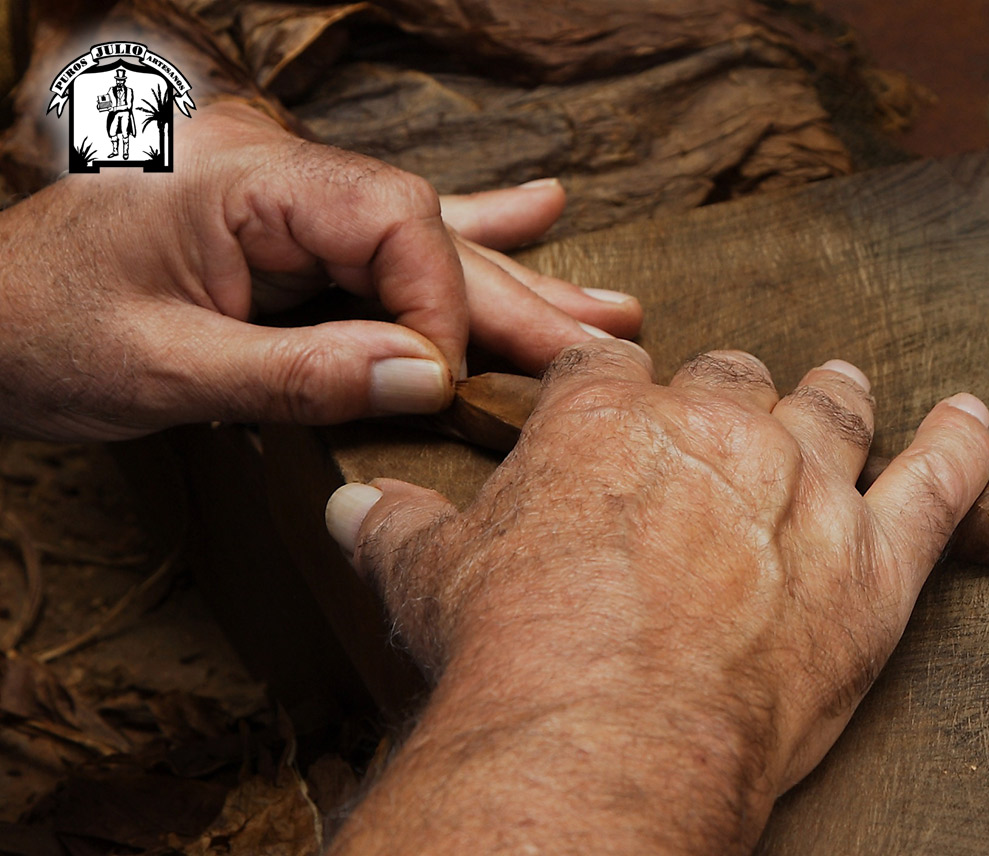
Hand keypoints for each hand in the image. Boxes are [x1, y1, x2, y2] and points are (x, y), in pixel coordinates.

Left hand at [0, 101, 639, 440]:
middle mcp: (286, 183)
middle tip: (609, 340)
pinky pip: (399, 235)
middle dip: (520, 297)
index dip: (437, 302)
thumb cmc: (45, 334)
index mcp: (247, 187)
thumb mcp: (163, 369)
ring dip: (520, 280)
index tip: (442, 381)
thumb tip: (422, 376)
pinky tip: (541, 211)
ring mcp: (297, 206)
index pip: (391, 222)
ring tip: (609, 307)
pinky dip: (475, 230)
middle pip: (432, 233)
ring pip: (433, 241)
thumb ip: (297, 373)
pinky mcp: (297, 239)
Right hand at [325, 342, 988, 852]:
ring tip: (838, 388)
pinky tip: (972, 420)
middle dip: (722, 396)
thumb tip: (356, 506)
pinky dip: (963, 446)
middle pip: (729, 377)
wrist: (599, 734)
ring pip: (832, 408)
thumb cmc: (514, 652)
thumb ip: (397, 526)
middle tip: (719, 425)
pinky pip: (941, 481)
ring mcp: (803, 486)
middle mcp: (713, 428)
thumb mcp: (427, 577)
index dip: (614, 384)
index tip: (616, 398)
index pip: (613, 366)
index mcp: (605, 417)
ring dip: (833, 397)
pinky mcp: (874, 559)